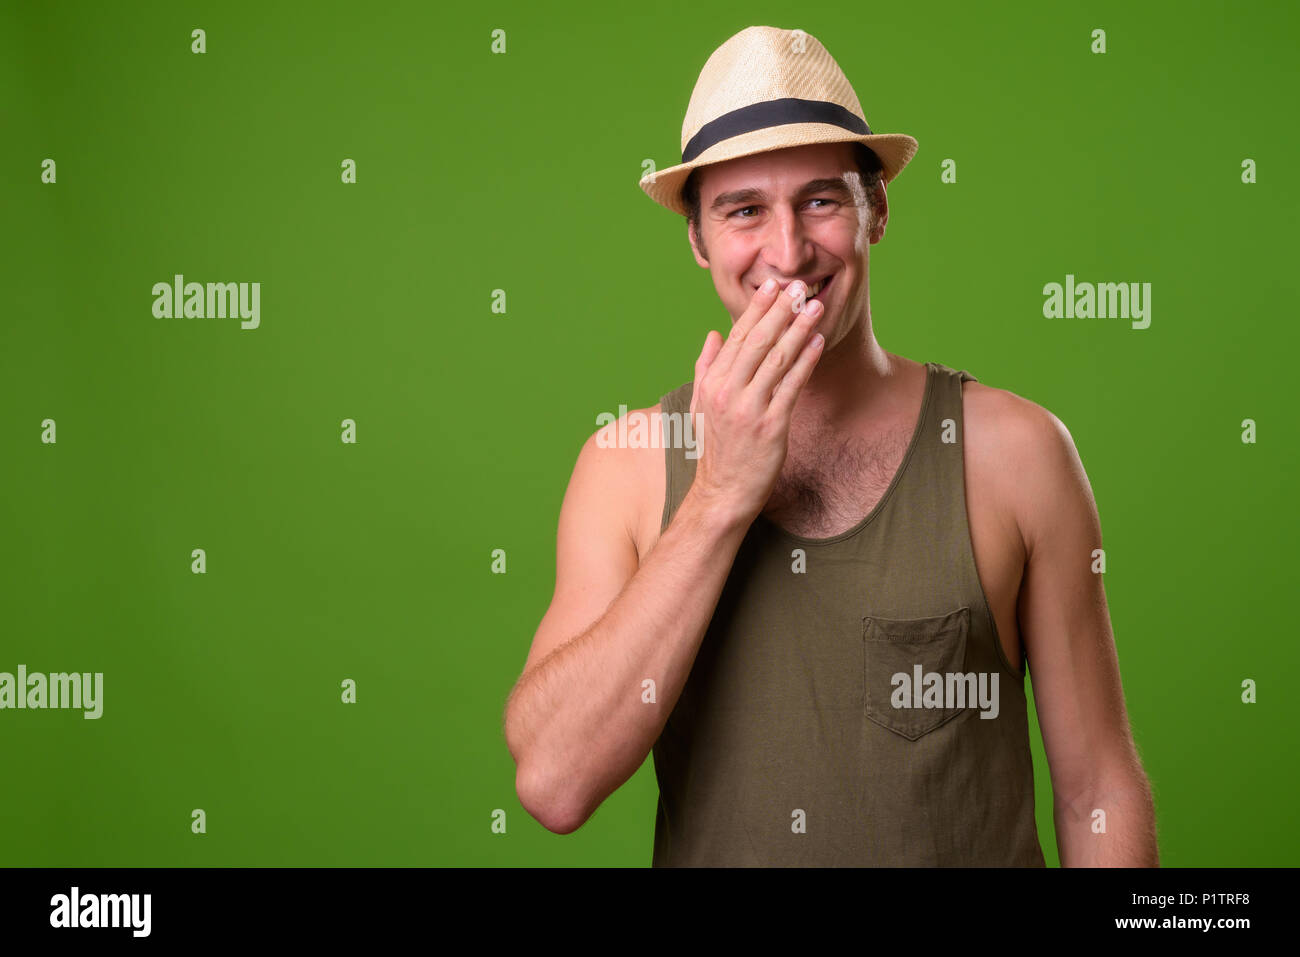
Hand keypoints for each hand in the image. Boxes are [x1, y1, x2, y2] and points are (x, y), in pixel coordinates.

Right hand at [686, 279, 824, 524]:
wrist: (723, 492)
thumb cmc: (715, 449)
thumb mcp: (699, 405)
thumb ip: (705, 367)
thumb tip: (712, 334)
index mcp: (711, 384)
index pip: (735, 337)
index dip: (756, 309)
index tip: (773, 286)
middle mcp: (727, 393)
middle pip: (757, 342)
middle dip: (780, 311)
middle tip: (799, 287)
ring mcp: (749, 409)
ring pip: (776, 359)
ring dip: (798, 330)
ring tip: (815, 307)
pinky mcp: (771, 426)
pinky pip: (792, 386)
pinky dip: (806, 361)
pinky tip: (818, 343)